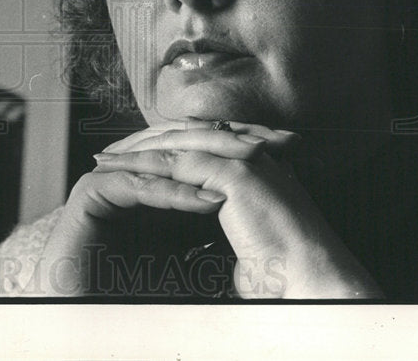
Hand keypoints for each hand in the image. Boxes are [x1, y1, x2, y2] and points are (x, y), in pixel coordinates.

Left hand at [93, 120, 382, 297]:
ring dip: (135, 152)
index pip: (196, 145)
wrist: (314, 279)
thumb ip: (225, 228)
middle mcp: (247, 155)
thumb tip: (200, 246)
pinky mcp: (232, 172)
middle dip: (140, 143)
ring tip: (103, 160)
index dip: (161, 151)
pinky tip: (118, 173)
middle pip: (180, 136)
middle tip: (107, 152)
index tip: (130, 161)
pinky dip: (143, 167)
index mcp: (252, 166)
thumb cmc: (287, 272)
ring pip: (173, 145)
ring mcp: (241, 158)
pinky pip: (175, 164)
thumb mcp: (247, 241)